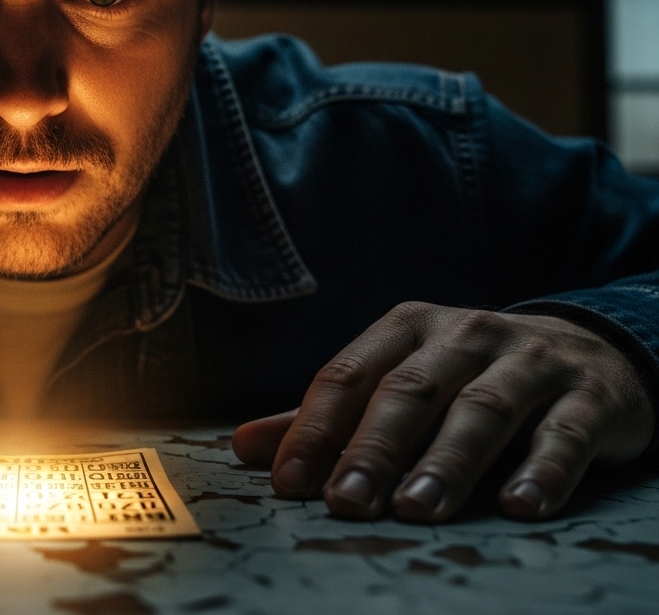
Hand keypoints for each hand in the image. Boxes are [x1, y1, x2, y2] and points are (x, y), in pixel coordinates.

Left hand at [231, 302, 654, 521]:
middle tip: (345, 502)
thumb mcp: (402, 380)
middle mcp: (466, 334)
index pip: (348, 375)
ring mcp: (530, 360)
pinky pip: (565, 432)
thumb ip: (330, 416)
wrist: (593, 351)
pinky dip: (542, 468)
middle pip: (409, 392)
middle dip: (372, 449)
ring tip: (415, 509)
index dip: (315, 428)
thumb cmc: (472, 376)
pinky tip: (519, 504)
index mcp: (408, 328)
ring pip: (481, 409)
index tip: (289, 481)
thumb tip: (244, 446)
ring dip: (446, 463)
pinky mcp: (590, 394)